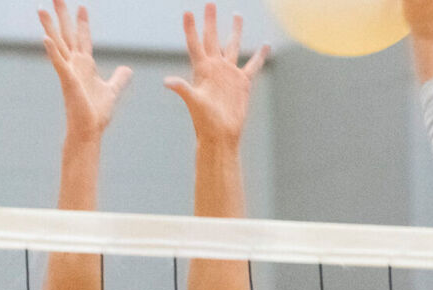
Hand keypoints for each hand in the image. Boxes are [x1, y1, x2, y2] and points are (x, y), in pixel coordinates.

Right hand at [39, 0, 132, 142]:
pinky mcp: (67, 80)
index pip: (82, 38)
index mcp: (84, 66)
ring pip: (58, 43)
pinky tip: (45, 39)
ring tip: (41, 9)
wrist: (89, 130)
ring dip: (49, 26)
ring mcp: (68, 71)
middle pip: (66, 34)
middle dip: (62, 15)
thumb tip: (127, 69)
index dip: (82, 23)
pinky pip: (58, 62)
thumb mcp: (113, 90)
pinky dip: (52, 51)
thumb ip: (120, 78)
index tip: (82, 7)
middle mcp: (74, 65)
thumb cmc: (96, 113)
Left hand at [164, 5, 266, 148]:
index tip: (187, 12)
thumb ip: (182, 89)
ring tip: (237, 14)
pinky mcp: (242, 83)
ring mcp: (228, 74)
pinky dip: (259, 55)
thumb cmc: (204, 121)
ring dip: (235, 31)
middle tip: (210, 3)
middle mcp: (215, 68)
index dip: (191, 28)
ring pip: (232, 46)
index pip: (195, 44)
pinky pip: (253, 65)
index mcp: (202, 70)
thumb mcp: (193, 102)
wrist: (220, 135)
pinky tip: (265, 45)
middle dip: (211, 21)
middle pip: (212, 39)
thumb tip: (167, 82)